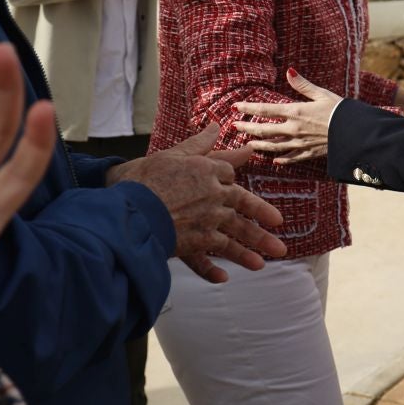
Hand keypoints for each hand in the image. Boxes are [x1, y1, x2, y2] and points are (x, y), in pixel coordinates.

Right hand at [110, 126, 285, 284]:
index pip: (228, 176)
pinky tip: (223, 278)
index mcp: (208, 171)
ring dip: (247, 253)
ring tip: (262, 264)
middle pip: (244, 209)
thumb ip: (200, 143)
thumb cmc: (144, 177)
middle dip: (261, 224)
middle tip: (278, 239)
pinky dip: (211, 271)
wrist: (125, 206)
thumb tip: (216, 125)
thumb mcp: (174, 154)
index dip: (231, 183)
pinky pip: (203, 259)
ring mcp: (206, 221)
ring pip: (233, 237)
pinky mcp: (193, 241)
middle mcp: (213, 196)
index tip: (237, 192)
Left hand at [233, 70, 342, 164]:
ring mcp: (300, 144)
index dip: (248, 108)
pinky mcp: (309, 154)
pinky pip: (291, 158)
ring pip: (273, 146)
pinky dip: (281, 159)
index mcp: (295, 112)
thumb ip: (303, 85)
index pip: (265, 110)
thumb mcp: (322, 94)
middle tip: (234, 126)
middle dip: (247, 128)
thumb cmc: (340, 111)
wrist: (355, 134)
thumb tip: (289, 71)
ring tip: (248, 144)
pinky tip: (275, 160)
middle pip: (264, 130)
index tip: (235, 107)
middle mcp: (293, 129)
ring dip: (259, 145)